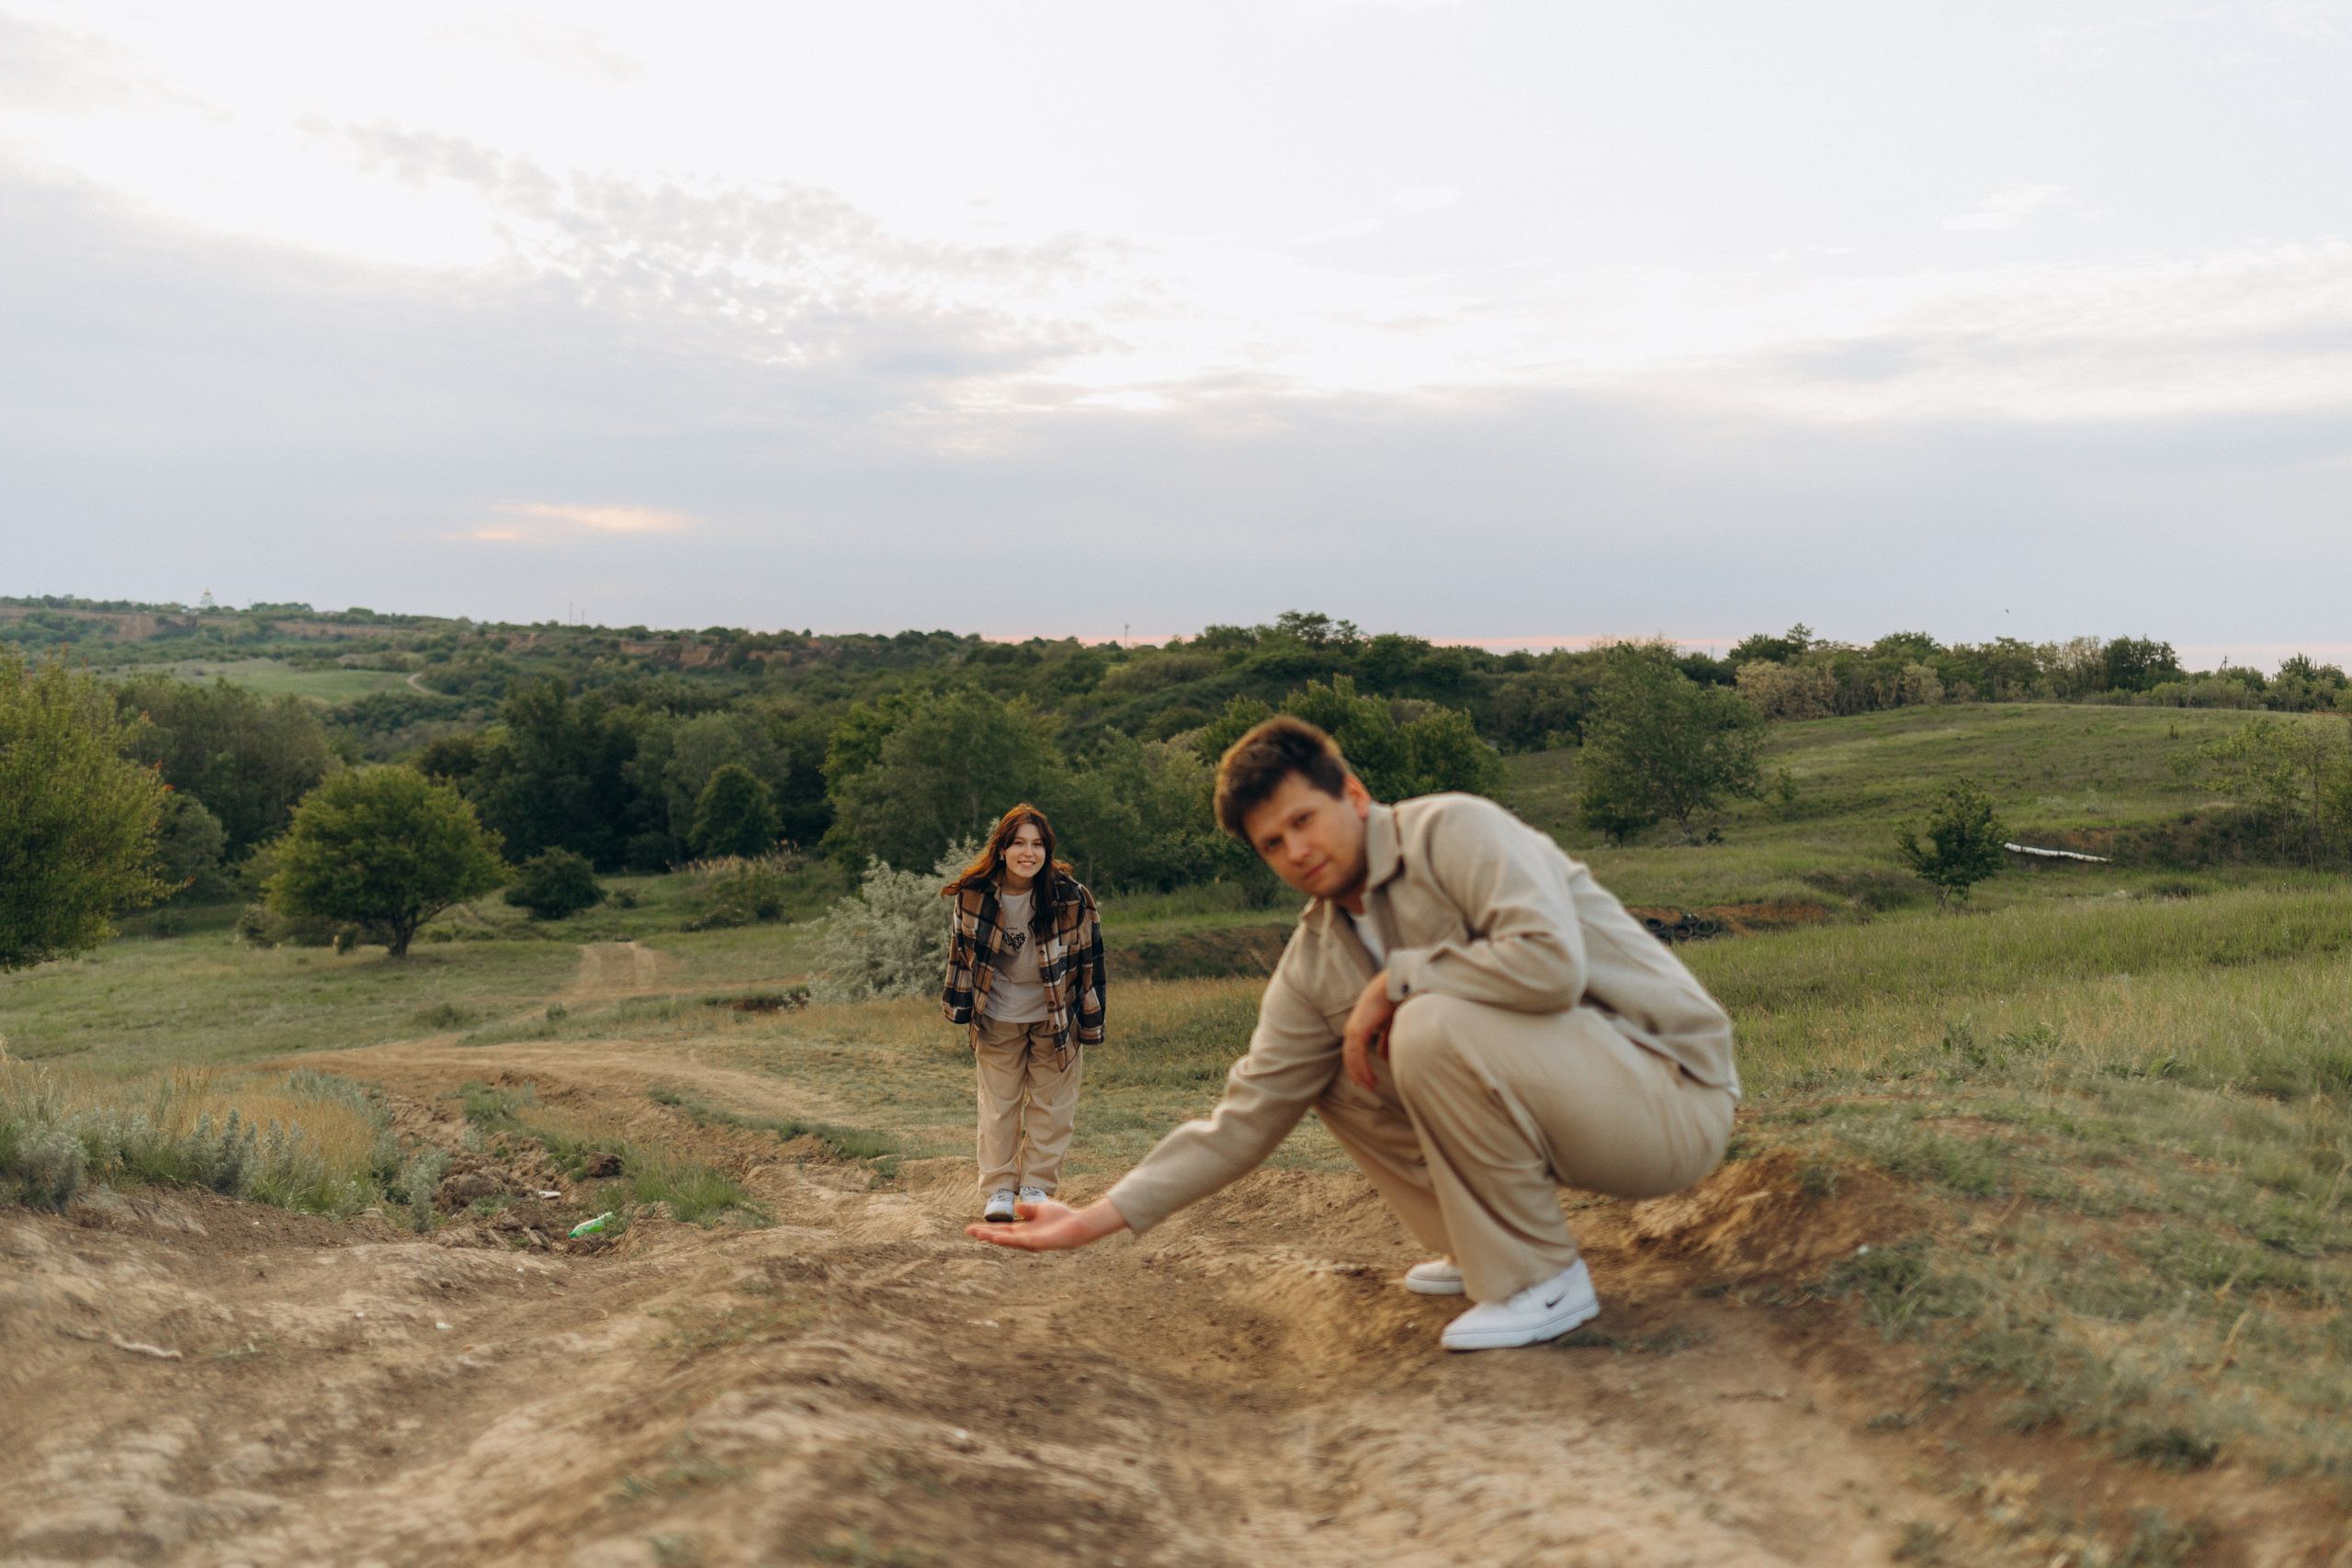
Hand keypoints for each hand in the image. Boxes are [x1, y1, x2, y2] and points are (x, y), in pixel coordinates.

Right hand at [965, 1195, 1129, 1251]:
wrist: (1078, 1225)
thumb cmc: (1062, 1218)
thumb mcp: (1041, 1209)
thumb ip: (1029, 1209)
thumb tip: (1018, 1207)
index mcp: (1025, 1229)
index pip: (1002, 1229)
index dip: (988, 1228)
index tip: (973, 1227)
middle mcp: (1025, 1237)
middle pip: (1001, 1235)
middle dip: (985, 1233)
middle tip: (968, 1231)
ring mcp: (1030, 1241)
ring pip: (1006, 1240)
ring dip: (992, 1237)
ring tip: (978, 1234)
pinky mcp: (1036, 1243)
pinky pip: (1018, 1241)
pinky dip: (1006, 1240)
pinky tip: (995, 1238)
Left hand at [1341, 970, 1396, 1092]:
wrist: (1392, 987)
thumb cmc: (1392, 1003)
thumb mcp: (1389, 1026)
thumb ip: (1385, 1041)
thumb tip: (1383, 1057)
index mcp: (1357, 1029)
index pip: (1353, 1054)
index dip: (1358, 1068)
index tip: (1367, 1081)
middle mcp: (1351, 1031)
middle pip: (1350, 1059)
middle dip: (1359, 1075)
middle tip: (1368, 1089)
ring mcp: (1353, 1031)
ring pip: (1352, 1060)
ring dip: (1361, 1075)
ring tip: (1371, 1087)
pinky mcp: (1358, 1031)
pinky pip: (1357, 1055)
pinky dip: (1362, 1068)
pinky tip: (1370, 1078)